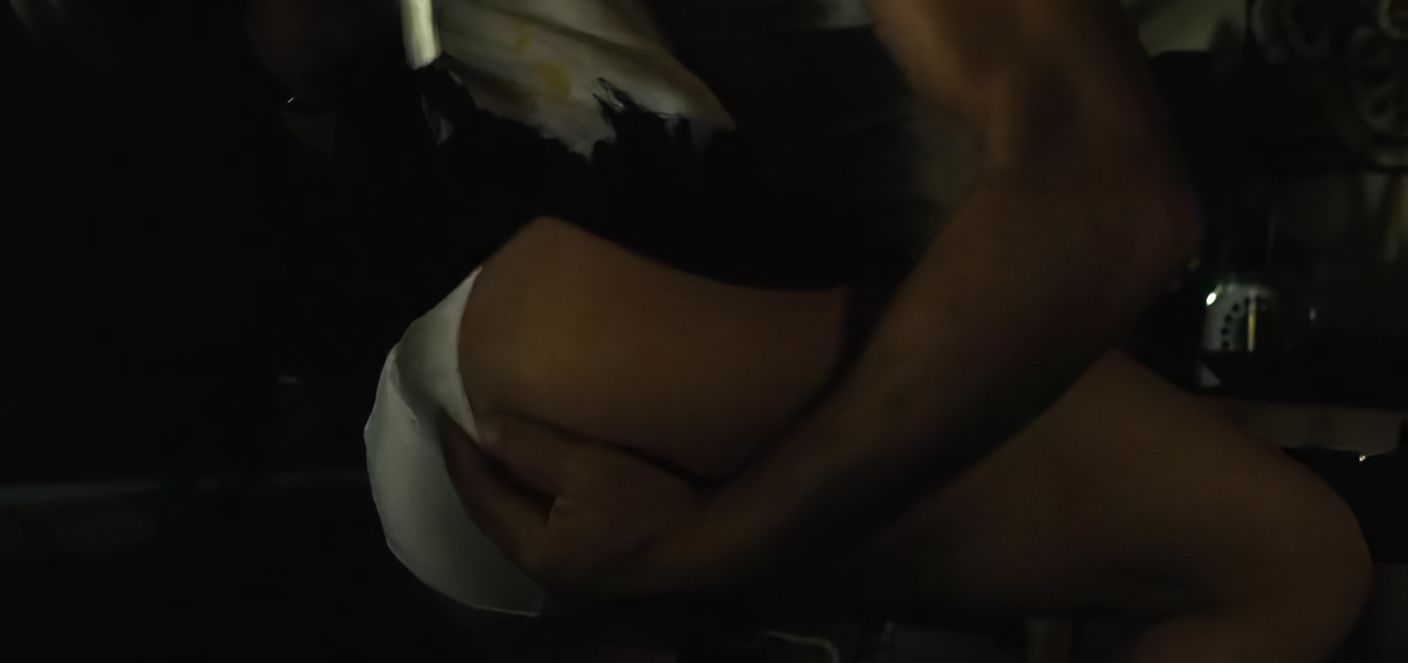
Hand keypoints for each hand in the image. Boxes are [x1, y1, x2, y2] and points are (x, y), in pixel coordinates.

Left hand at [437, 417, 739, 597]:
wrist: (712, 543)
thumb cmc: (650, 504)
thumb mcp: (589, 467)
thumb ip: (531, 447)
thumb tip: (483, 427)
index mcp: (533, 546)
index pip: (478, 495)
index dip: (459, 453)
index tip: (444, 413)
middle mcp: (542, 566)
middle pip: (490, 515)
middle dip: (472, 473)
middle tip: (459, 429)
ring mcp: (568, 570)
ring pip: (514, 522)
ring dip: (499, 486)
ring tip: (488, 448)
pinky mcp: (590, 563)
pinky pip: (538, 524)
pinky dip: (525, 497)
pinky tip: (531, 476)